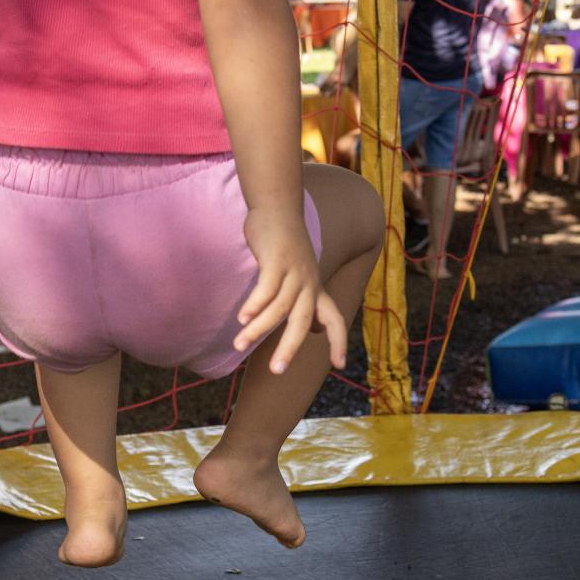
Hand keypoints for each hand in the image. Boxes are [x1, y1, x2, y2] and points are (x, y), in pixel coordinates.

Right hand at [233, 208, 347, 374]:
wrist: (278, 208)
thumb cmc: (286, 247)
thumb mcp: (300, 276)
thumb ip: (306, 302)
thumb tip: (314, 330)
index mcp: (316, 289)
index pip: (335, 319)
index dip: (338, 341)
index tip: (339, 364)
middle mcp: (309, 283)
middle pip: (302, 321)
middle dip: (290, 347)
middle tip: (276, 371)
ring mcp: (294, 271)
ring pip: (278, 307)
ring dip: (258, 328)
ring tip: (239, 344)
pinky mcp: (276, 259)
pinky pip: (266, 288)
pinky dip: (254, 305)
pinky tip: (242, 317)